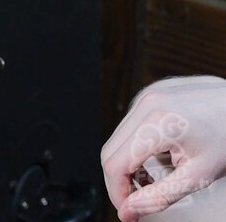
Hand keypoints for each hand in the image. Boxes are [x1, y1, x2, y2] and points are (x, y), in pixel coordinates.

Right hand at [101, 76, 225, 220]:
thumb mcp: (198, 176)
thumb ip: (159, 197)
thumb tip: (128, 211)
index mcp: (158, 124)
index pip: (115, 164)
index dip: (117, 192)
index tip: (129, 210)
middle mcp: (147, 106)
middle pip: (110, 152)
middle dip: (120, 181)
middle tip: (138, 201)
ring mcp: (147, 99)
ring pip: (116, 141)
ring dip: (126, 166)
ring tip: (150, 182)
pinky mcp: (150, 99)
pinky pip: (128, 129)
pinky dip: (133, 150)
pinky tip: (153, 161)